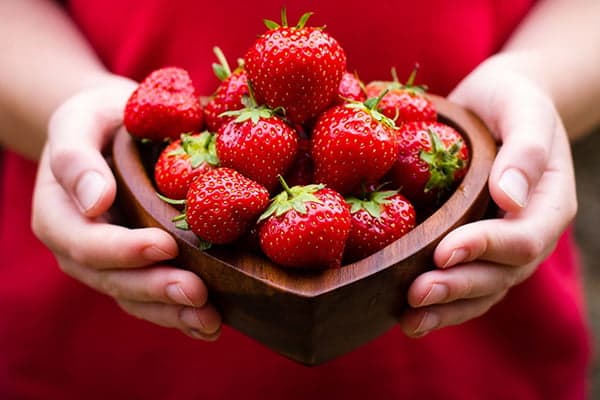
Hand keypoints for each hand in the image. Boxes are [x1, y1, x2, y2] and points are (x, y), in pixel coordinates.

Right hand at [31, 77, 221, 339]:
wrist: (113, 130)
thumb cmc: (98, 120)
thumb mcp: (79, 121)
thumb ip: (76, 158)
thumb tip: (94, 201)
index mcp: (59, 214)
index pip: (87, 243)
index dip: (125, 250)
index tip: (166, 245)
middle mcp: (79, 248)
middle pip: (114, 280)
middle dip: (156, 289)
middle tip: (197, 293)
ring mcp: (108, 264)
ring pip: (135, 298)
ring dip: (173, 313)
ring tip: (209, 321)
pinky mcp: (135, 269)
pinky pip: (152, 298)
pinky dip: (179, 314)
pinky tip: (209, 324)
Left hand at [399, 56, 576, 336]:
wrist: (501, 104)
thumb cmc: (512, 101)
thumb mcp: (523, 110)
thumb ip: (524, 152)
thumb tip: (510, 200)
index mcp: (550, 204)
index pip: (522, 238)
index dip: (484, 249)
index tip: (443, 251)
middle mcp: (529, 233)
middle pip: (500, 275)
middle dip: (458, 288)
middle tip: (415, 296)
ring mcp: (503, 247)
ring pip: (482, 290)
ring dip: (447, 309)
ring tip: (409, 322)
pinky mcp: (476, 248)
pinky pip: (465, 283)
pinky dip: (442, 304)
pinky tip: (408, 316)